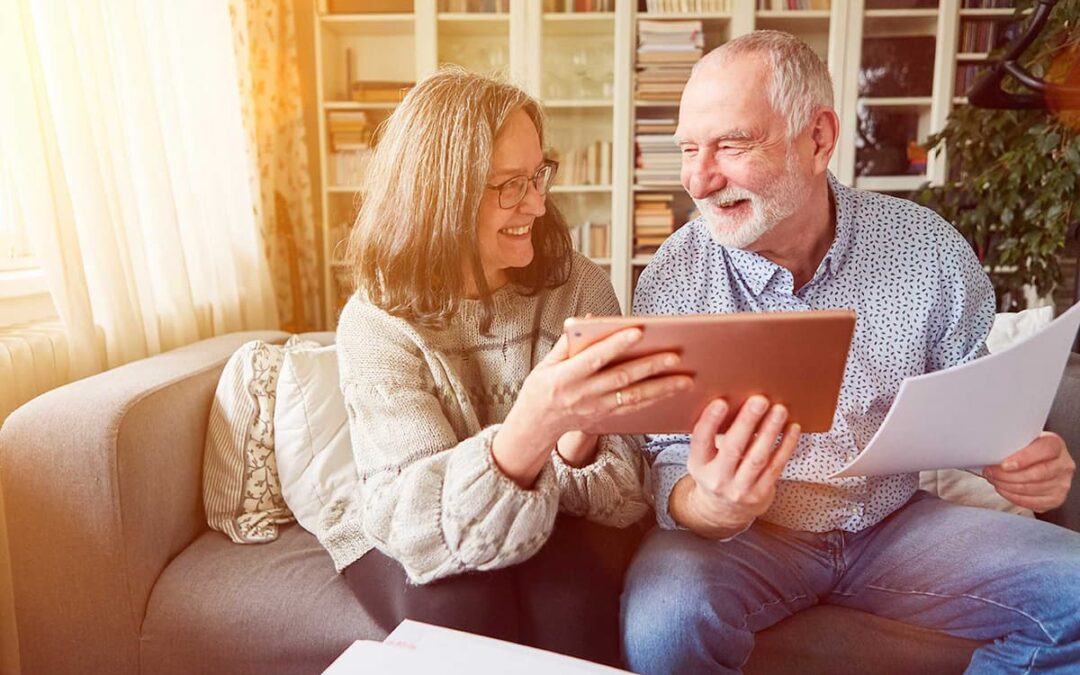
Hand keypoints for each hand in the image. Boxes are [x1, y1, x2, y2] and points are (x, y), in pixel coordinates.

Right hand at [493, 328, 691, 485]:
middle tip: (675, 356)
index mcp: (567, 376)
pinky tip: (672, 392)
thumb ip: (569, 342)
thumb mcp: (547, 363)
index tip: (638, 331)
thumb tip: (591, 319)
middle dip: (650, 367)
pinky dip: (655, 401)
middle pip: (622, 378)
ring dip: (662, 389)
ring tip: (686, 379)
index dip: (616, 344)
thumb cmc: (542, 388)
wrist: (536, 424)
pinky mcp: (606, 418)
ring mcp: (597, 408)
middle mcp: (584, 394)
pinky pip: (634, 409)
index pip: (595, 358)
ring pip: (634, 397)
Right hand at [673, 396, 799, 537]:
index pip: (701, 441)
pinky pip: (776, 466)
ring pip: (758, 457)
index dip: (710, 421)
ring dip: (770, 431)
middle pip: (733, 448)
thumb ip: (713, 436)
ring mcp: (740, 489)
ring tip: (779, 410)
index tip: (721, 402)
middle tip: (760, 400)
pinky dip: (786, 446)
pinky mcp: (761, 493)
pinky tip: (792, 428)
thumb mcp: (704, 458)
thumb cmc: (716, 472)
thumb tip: (734, 399)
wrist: (724, 511)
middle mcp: (717, 479)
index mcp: (699, 465)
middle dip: (747, 422)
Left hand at [983, 432, 1074, 511]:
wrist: (1039, 460)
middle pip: (1037, 474)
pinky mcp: (1056, 499)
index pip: (1044, 450)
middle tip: (990, 472)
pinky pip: (1032, 502)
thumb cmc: (1028, 449)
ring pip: (1032, 489)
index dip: (1023, 459)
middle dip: (1008, 476)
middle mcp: (1064, 465)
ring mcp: (1062, 484)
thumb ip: (1013, 443)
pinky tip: (1003, 489)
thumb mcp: (1023, 439)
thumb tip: (990, 453)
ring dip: (1007, 486)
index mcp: (1055, 444)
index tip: (1004, 465)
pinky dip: (1013, 497)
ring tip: (993, 479)